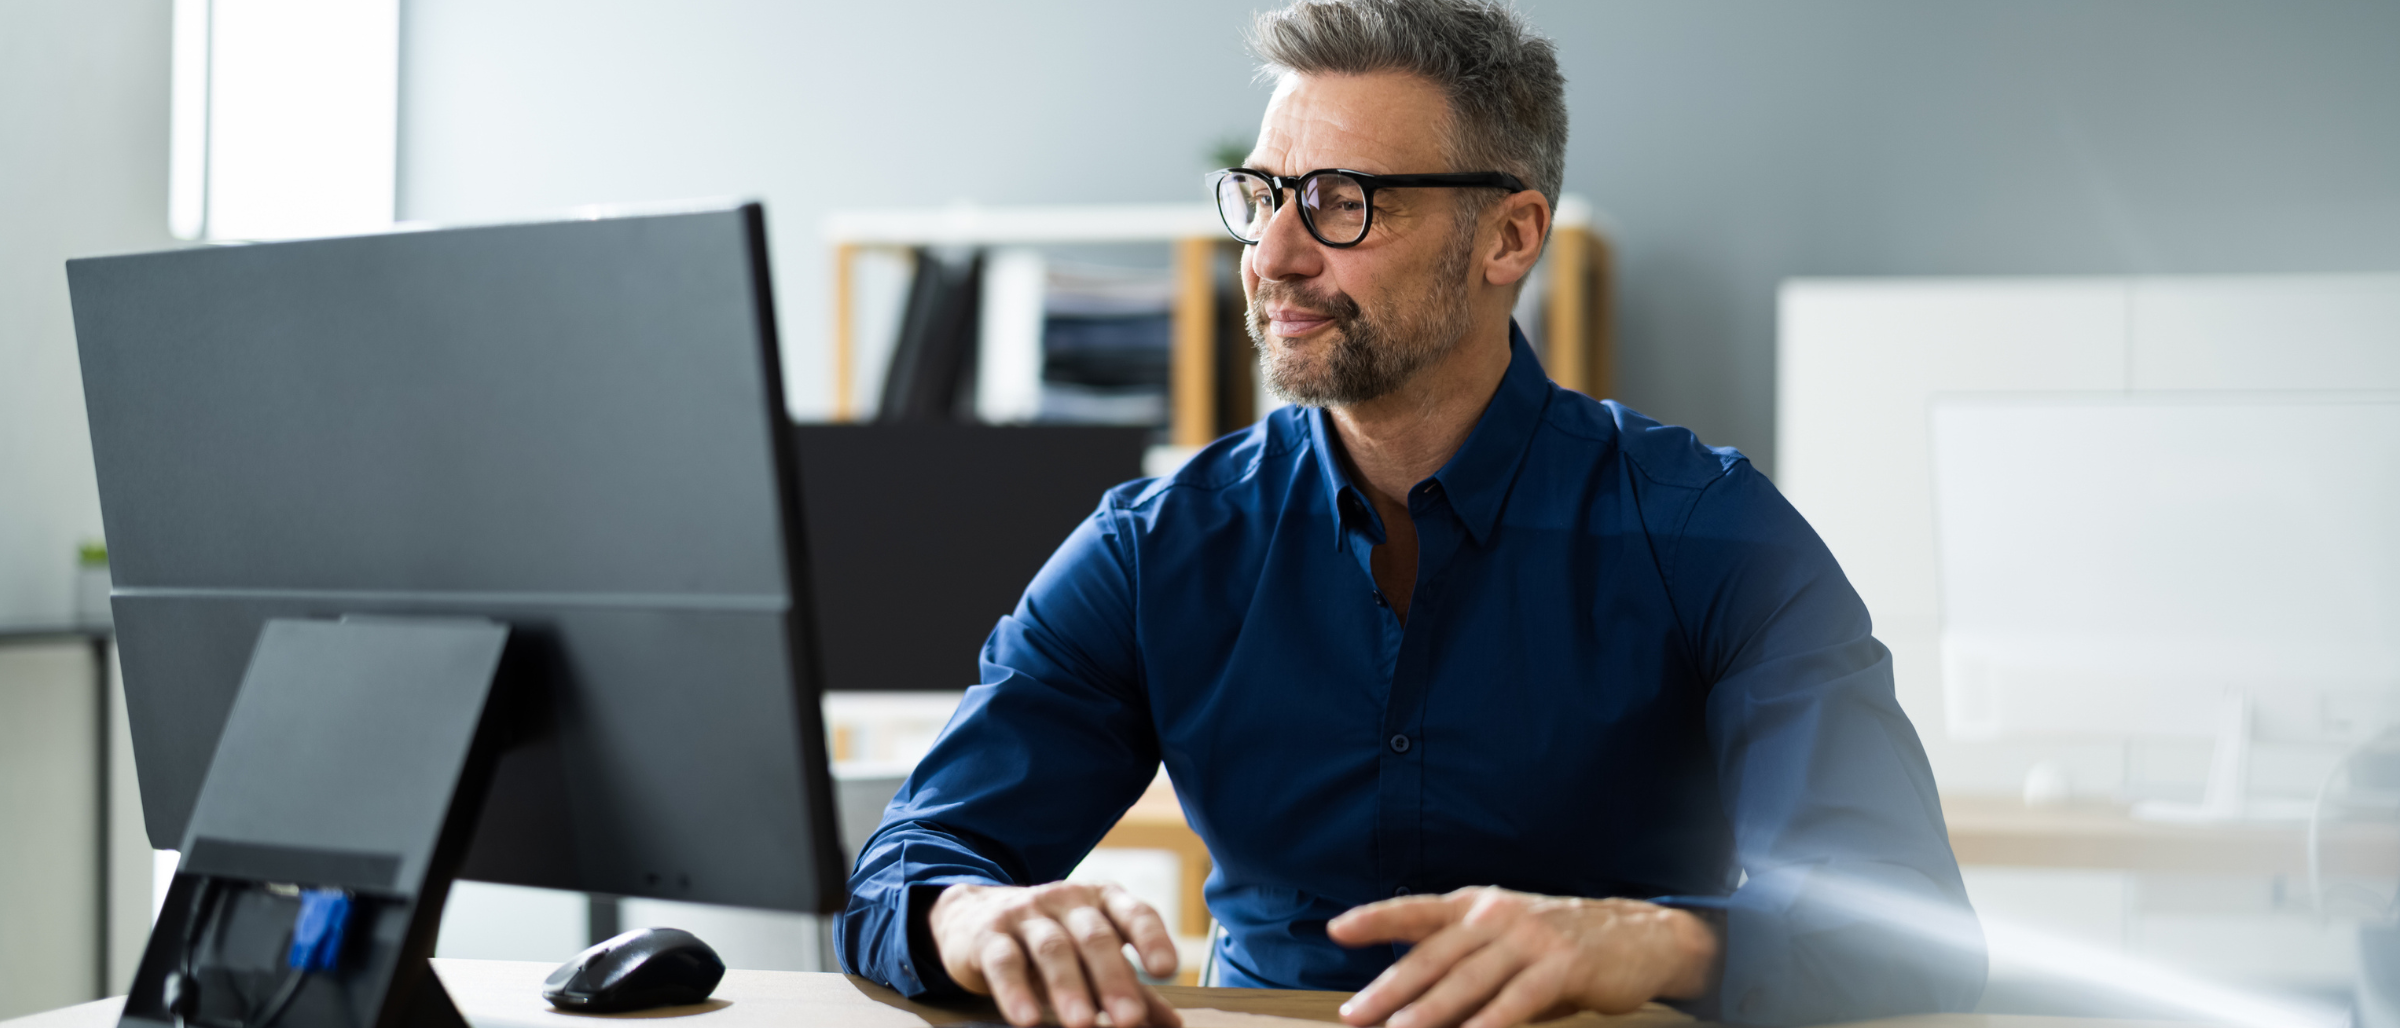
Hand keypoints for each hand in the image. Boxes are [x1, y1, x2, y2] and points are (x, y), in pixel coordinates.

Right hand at [926, 882, 1183, 1027]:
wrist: (974, 916)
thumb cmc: (1050, 938)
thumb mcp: (1091, 955)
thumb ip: (1131, 986)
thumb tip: (1173, 1024)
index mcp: (1102, 901)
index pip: (1134, 913)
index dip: (1152, 938)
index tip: (1166, 970)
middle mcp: (1067, 900)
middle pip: (1095, 936)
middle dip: (1113, 979)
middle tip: (1129, 1020)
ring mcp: (1026, 913)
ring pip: (1052, 948)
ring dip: (1069, 989)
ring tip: (1082, 1025)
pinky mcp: (989, 935)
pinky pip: (1005, 962)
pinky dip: (1015, 992)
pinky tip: (1027, 1020)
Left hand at [1327, 887, 1717, 1027]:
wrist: (1640, 936)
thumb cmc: (1561, 943)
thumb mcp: (1508, 937)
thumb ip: (1465, 959)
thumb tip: (1412, 998)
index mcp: (1479, 905)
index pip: (1418, 910)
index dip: (1376, 918)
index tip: (1337, 928)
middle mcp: (1499, 916)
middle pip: (1434, 955)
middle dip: (1389, 989)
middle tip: (1355, 1015)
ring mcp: (1531, 939)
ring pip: (1468, 980)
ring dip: (1430, 1012)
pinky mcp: (1563, 966)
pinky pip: (1518, 1000)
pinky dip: (1491, 1022)